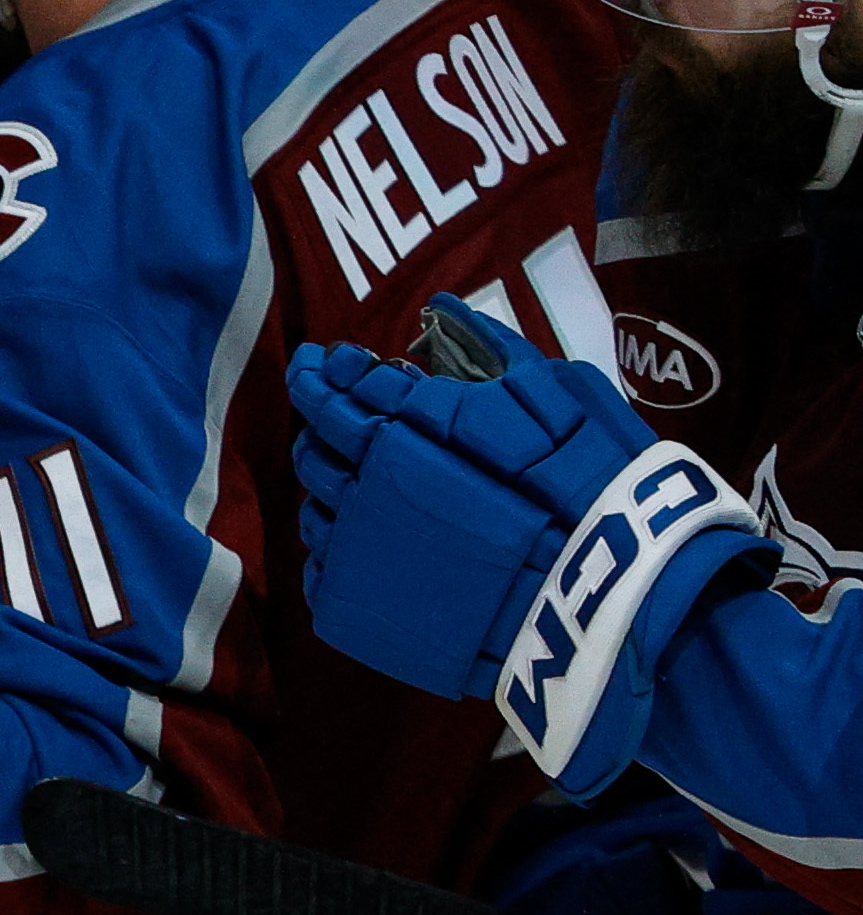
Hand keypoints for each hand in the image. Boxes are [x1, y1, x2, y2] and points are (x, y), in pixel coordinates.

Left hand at [292, 298, 771, 791]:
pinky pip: (324, 573)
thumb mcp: (548, 390)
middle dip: (319, 431)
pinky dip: (338, 554)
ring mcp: (356, 549)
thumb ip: (484, 348)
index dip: (318, 375)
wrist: (602, 583)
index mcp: (398, 430)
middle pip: (313, 452)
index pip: (328, 393)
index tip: (320, 363)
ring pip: (314, 513)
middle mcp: (364, 486)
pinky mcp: (361, 605)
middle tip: (336, 423)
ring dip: (330, 494)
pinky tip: (370, 547)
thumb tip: (440, 309)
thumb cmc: (587, 478)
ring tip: (361, 488)